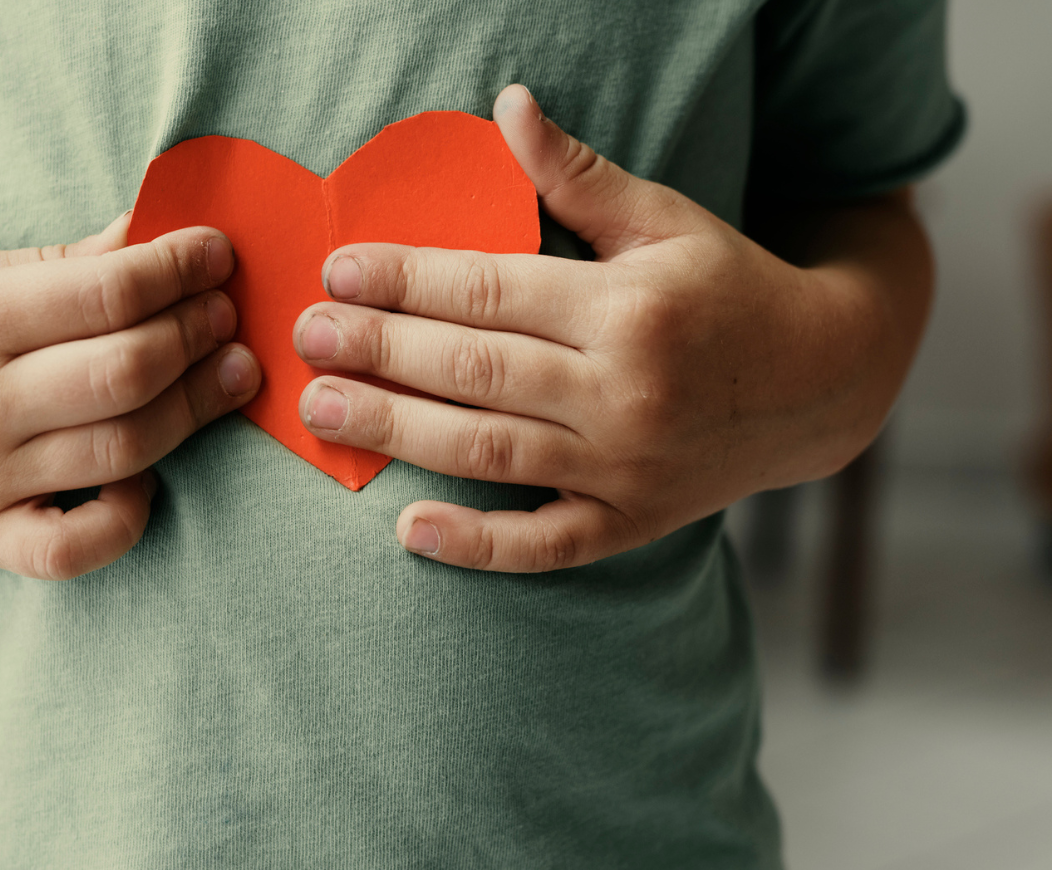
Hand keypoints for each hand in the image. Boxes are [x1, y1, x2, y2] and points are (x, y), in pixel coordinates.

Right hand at [0, 214, 260, 579]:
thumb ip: (60, 262)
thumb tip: (156, 236)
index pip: (108, 292)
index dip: (180, 266)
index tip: (215, 251)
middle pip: (128, 373)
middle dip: (200, 333)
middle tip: (230, 313)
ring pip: (124, 451)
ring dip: (196, 408)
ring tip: (231, 371)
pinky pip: (75, 548)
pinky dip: (129, 514)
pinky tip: (147, 470)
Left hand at [293, 85, 924, 571]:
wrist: (821, 382)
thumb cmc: (729, 288)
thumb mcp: (664, 220)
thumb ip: (578, 175)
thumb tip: (507, 104)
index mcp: (629, 308)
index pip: (490, 292)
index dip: (406, 280)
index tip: (337, 270)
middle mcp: (625, 392)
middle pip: (475, 370)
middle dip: (380, 351)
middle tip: (306, 338)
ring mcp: (626, 467)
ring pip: (489, 450)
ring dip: (396, 431)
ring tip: (320, 410)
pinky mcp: (630, 523)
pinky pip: (544, 544)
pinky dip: (477, 544)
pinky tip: (409, 530)